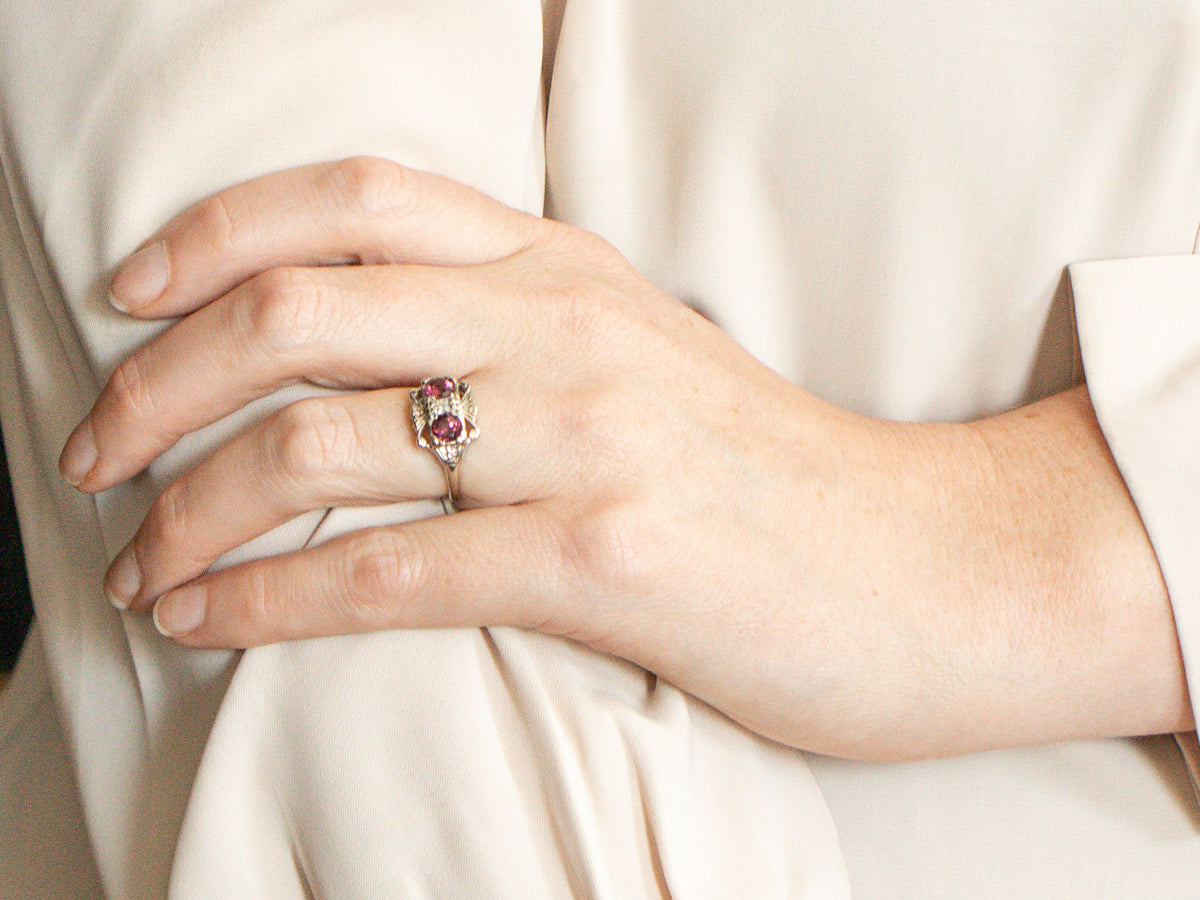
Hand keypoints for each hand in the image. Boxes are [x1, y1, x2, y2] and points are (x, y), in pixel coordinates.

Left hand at [61, 158, 1189, 758]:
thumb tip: (368, 375)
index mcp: (565, 270)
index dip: (214, 234)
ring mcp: (586, 438)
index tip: (130, 295)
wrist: (928, 565)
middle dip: (159, 380)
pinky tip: (206, 624)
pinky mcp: (607, 556)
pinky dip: (269, 600)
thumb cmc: (772, 479)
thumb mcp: (637, 364)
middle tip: (93, 451)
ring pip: (322, 445)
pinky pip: (389, 572)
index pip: (353, 199)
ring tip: (139, 562)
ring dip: (193, 506)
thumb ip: (513, 341)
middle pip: (300, 310)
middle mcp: (562, 330)